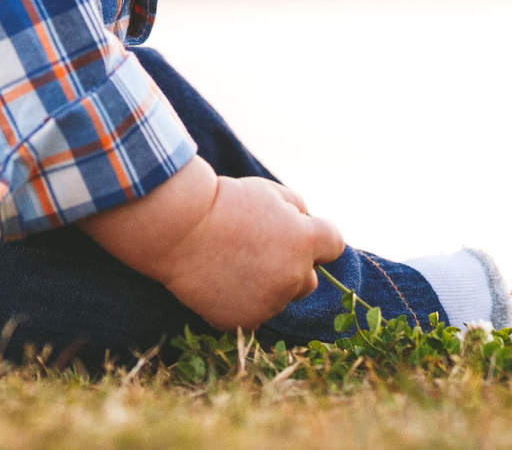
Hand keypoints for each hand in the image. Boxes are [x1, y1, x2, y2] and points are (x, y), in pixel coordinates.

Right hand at [159, 175, 346, 330]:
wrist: (177, 228)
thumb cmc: (222, 202)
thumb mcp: (266, 191)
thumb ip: (296, 208)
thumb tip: (305, 224)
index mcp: (304, 241)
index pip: (333, 244)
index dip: (317, 237)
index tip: (297, 232)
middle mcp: (293, 276)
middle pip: (309, 279)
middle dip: (291, 266)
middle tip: (256, 250)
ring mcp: (270, 303)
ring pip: (279, 297)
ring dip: (266, 285)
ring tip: (231, 263)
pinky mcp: (245, 321)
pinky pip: (254, 314)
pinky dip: (242, 303)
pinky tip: (221, 283)